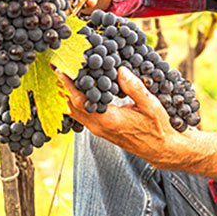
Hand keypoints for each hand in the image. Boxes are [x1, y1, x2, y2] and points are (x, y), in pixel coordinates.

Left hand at [58, 66, 191, 168]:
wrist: (161, 150)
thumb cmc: (159, 128)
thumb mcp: (151, 106)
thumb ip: (135, 88)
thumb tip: (120, 70)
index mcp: (109, 120)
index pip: (79, 101)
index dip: (67, 85)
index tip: (59, 68)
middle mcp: (98, 127)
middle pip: (70, 106)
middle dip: (61, 86)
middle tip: (55, 65)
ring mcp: (97, 130)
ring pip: (73, 111)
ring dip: (66, 93)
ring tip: (61, 72)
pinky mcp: (99, 129)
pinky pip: (80, 114)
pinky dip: (73, 100)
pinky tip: (74, 87)